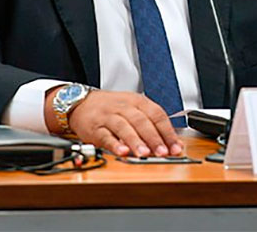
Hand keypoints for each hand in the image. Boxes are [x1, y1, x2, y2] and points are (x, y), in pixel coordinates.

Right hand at [48, 88, 183, 157]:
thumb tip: (170, 144)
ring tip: (144, 154)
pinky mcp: (95, 128)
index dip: (167, 132)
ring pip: (124, 127)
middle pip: (141, 121)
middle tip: (163, 152)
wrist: (81, 103)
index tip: (175, 147)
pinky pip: (105, 136)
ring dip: (136, 141)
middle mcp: (123, 107)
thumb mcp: (132, 109)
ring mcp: (108, 117)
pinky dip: (114, 145)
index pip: (156, 114)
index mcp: (136, 101)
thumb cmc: (111, 108)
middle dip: (154, 138)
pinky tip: (122, 152)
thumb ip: (150, 125)